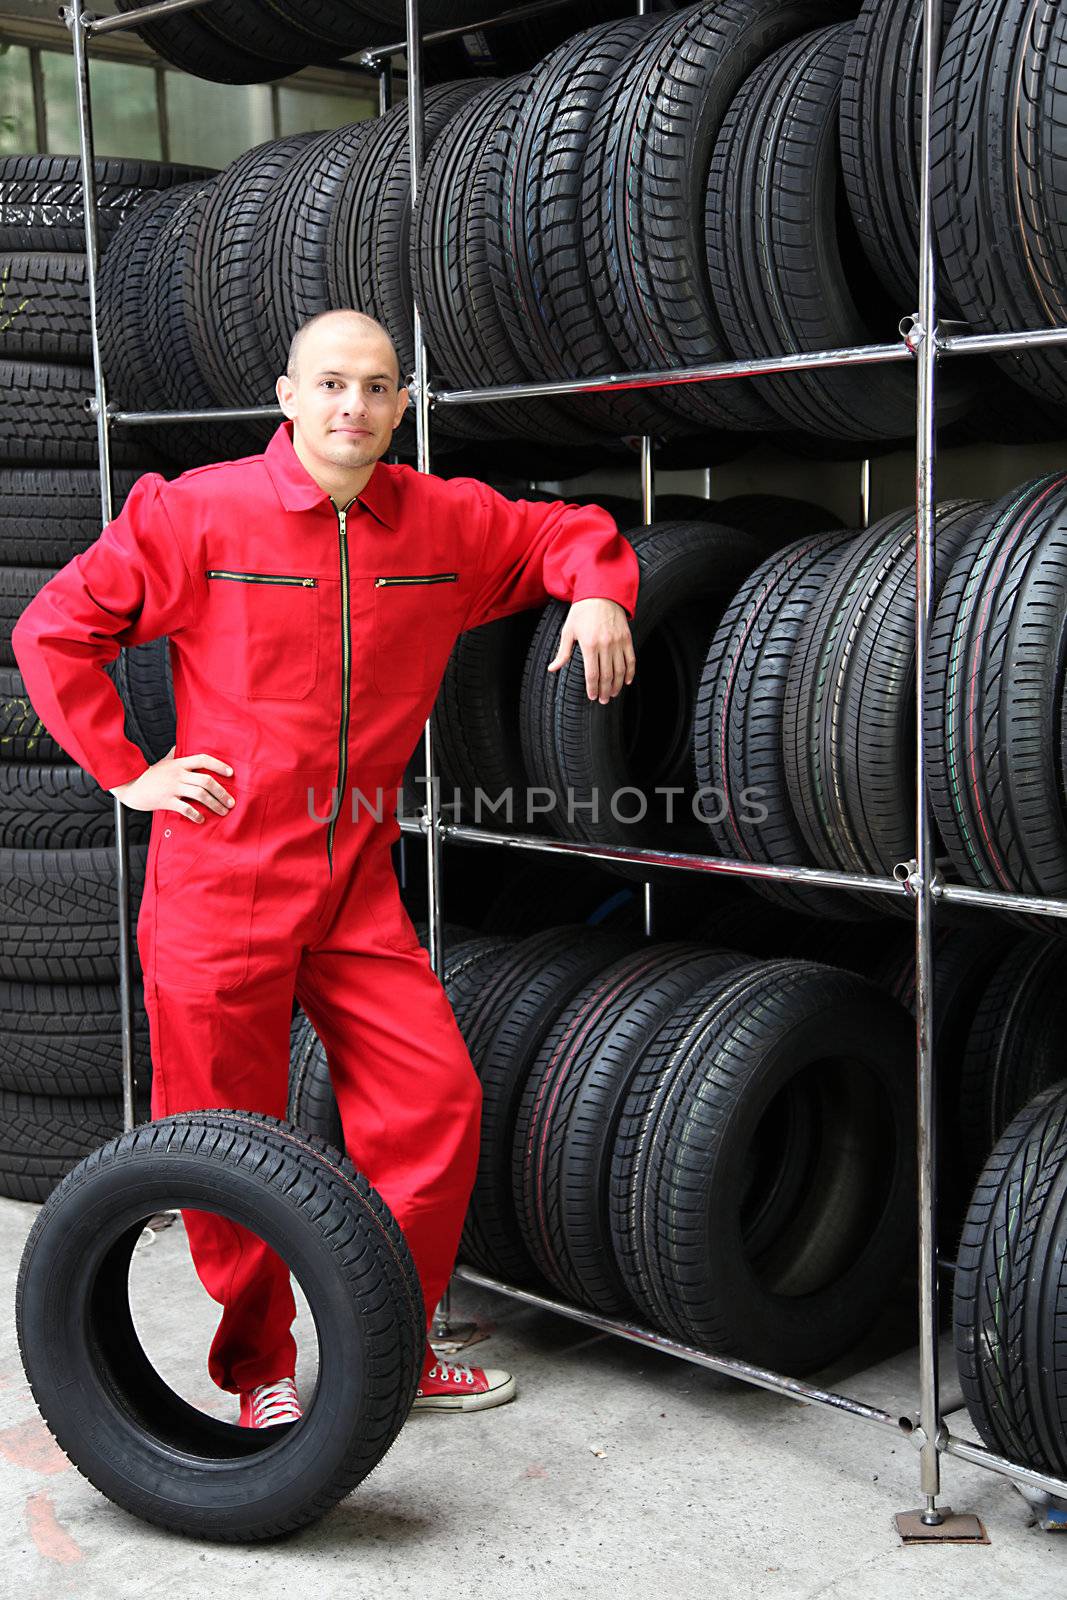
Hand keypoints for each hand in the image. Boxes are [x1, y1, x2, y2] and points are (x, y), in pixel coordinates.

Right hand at [109, 745, 235, 822]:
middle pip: (206, 780)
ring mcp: (172, 787)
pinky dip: (196, 815)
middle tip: (231, 802)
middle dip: (222, 792)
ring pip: (200, 795)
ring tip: (223, 811)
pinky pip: (185, 808)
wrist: (129, 786)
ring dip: (215, 804)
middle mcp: (178, 774)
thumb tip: (179, 746)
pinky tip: (201, 819)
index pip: (203, 759)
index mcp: (179, 763)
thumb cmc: (148, 776)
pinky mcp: (166, 800)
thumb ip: (173, 755)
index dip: (218, 765)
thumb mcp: (162, 762)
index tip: (231, 773)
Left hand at [547, 598, 635, 703]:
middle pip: (607, 675)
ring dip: (617, 685)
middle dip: (605, 691)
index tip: (593, 696)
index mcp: (589, 645)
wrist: (601, 593)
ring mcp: (618, 642)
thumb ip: (563, 652)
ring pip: (620, 670)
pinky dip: (630, 672)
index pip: (592, 674)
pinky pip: (630, 659)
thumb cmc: (582, 611)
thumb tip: (552, 669)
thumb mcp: (568, 630)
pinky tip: (626, 681)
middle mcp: (605, 645)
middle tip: (603, 700)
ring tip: (613, 694)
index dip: (593, 688)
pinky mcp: (626, 638)